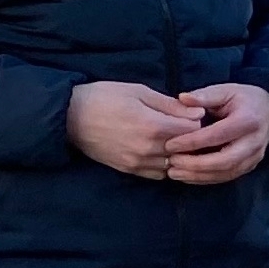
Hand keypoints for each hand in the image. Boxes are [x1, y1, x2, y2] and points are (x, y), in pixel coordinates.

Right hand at [67, 82, 204, 179]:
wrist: (70, 117)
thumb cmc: (105, 97)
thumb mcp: (140, 92)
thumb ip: (170, 105)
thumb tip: (198, 113)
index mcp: (153, 126)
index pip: (193, 130)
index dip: (197, 121)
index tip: (193, 113)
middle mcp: (148, 149)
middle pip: (186, 149)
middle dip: (191, 138)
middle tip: (186, 126)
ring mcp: (138, 162)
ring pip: (173, 165)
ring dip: (179, 154)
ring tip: (175, 139)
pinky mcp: (128, 170)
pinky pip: (158, 174)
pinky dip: (165, 165)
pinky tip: (162, 152)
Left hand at [164, 83, 268, 185]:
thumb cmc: (243, 99)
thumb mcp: (226, 90)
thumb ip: (205, 95)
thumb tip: (182, 98)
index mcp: (248, 120)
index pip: (216, 135)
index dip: (191, 142)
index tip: (169, 144)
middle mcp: (255, 142)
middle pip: (223, 161)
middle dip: (194, 164)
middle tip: (170, 162)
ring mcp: (255, 157)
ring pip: (225, 173)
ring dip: (197, 175)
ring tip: (173, 172)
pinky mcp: (251, 166)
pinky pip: (226, 177)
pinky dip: (205, 179)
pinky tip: (187, 176)